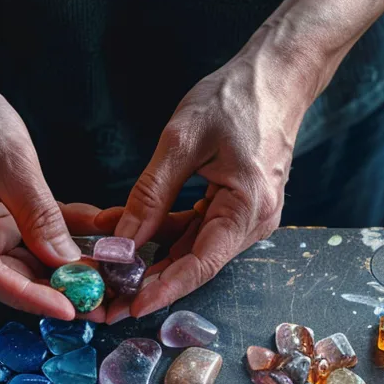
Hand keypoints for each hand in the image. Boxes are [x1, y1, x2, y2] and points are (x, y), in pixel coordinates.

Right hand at [0, 82, 84, 318]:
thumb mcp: (11, 159)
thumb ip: (37, 211)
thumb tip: (63, 259)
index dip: (31, 297)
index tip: (69, 309)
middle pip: (8, 274)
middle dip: (55, 290)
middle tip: (100, 301)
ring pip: (22, 258)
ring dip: (62, 266)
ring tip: (104, 275)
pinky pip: (27, 234)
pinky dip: (58, 234)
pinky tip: (94, 233)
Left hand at [113, 52, 312, 317]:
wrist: (275, 76)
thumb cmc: (235, 99)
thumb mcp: (182, 141)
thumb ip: (151, 194)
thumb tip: (123, 241)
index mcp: (248, 207)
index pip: (201, 264)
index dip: (164, 289)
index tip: (131, 307)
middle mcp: (254, 221)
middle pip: (196, 263)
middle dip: (151, 282)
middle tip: (108, 300)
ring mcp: (248, 216)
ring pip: (193, 247)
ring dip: (153, 257)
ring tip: (109, 269)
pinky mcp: (236, 207)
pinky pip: (197, 228)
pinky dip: (165, 230)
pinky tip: (129, 231)